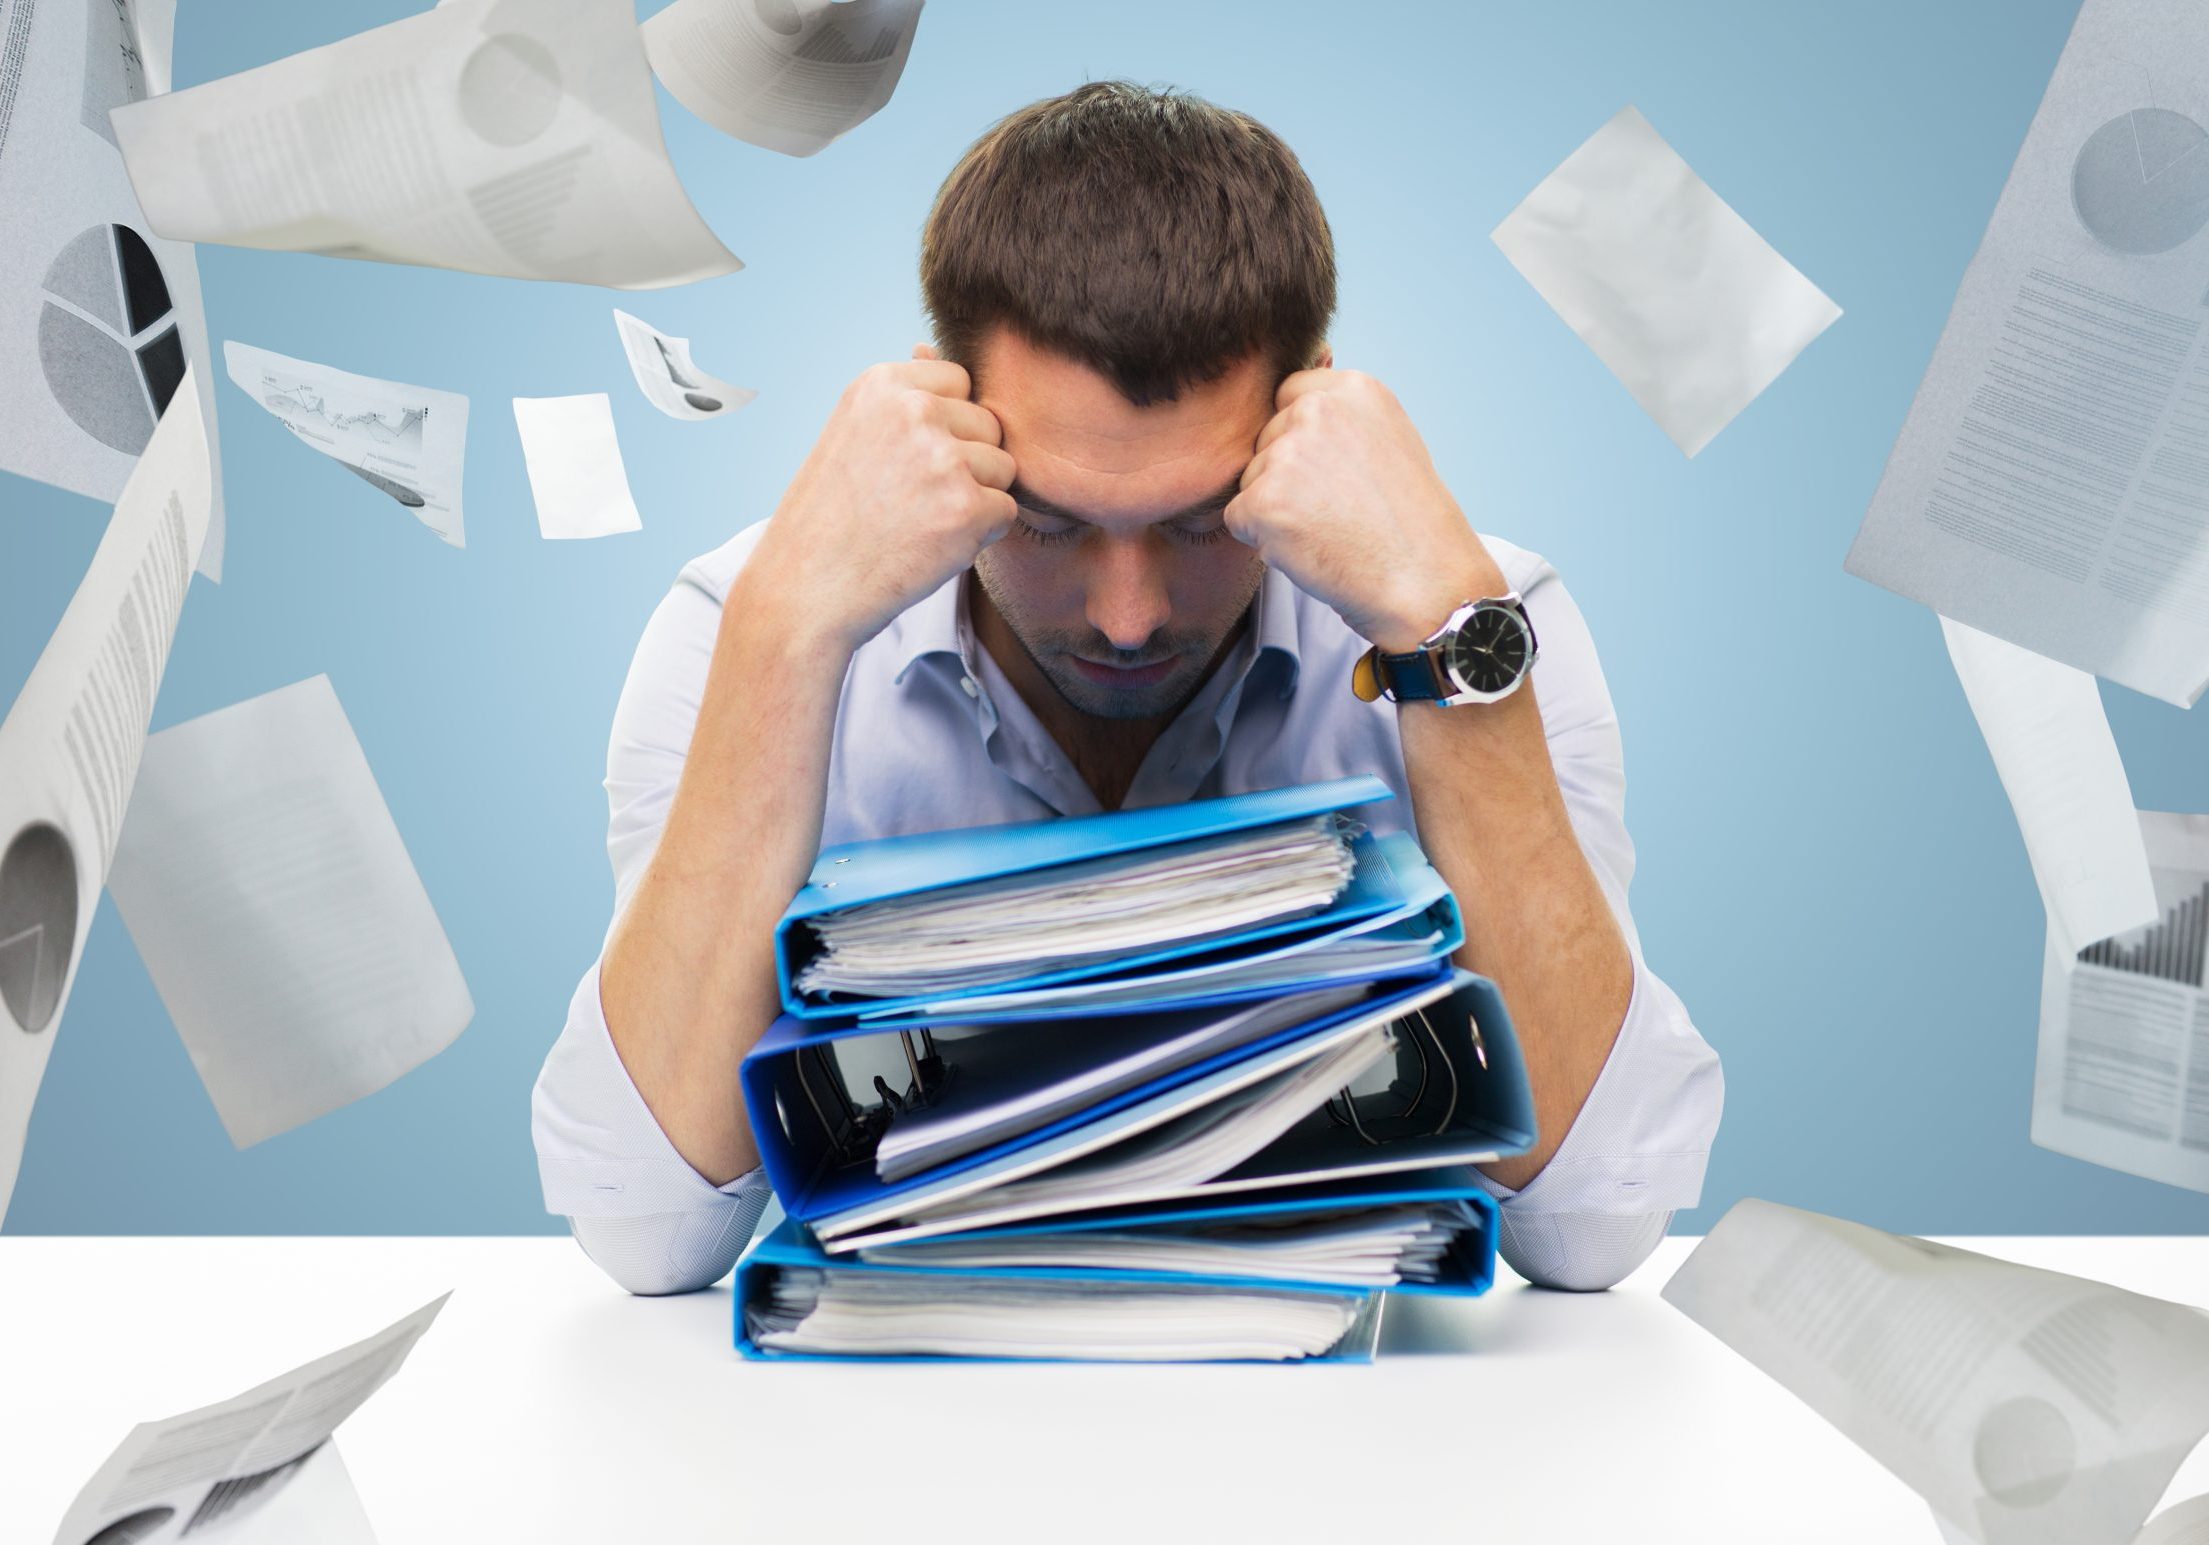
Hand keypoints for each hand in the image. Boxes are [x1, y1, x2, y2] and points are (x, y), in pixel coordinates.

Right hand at [749, 344, 1015, 651]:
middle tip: (911, 500)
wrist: (805, 588)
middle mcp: (915, 410)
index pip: (960, 382)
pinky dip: (979, 535)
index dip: (945, 427)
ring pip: (1003, 469)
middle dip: (965, 464)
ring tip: (919, 522)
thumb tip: (930, 345)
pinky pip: (1006, 512)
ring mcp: (944, 458)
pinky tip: (932, 545)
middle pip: (989, 426)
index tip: (906, 462)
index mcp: (884, 383)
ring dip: (974, 500)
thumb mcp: (853, 432)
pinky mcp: (966, 508)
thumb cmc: (830, 517)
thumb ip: (901, 396)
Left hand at [1224, 367, 1505, 652]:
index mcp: (1353, 389)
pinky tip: (1311, 549)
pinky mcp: (1264, 500)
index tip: (1332, 474)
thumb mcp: (1390, 441)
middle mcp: (1317, 411)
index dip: (1301, 441)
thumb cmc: (1413, 525)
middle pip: (1266, 440)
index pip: (1288, 397)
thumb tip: (1293, 415)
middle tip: (1338, 510)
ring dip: (1276, 510)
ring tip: (1331, 531)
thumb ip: (1343, 421)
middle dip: (1286, 476)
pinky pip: (1239, 518)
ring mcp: (1288, 455)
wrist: (1425, 582)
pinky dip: (1264, 542)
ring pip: (1251, 480)